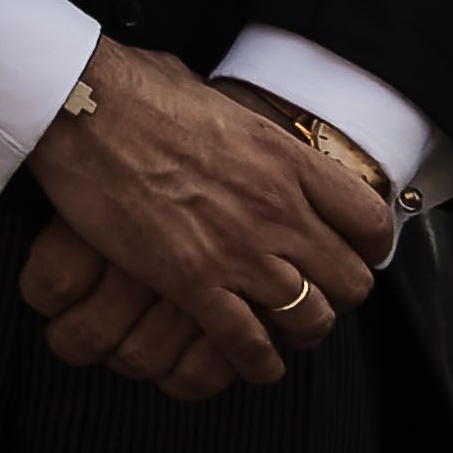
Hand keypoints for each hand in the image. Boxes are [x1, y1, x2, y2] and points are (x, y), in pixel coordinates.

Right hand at [17, 41, 392, 390]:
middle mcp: (277, 209)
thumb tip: (224, 122)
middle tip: (316, 295)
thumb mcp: (211, 94)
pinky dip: (257, 362)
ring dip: (300, 331)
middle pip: (350, 281)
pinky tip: (253, 363)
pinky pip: (249, 344)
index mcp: (286, 158)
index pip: (369, 221)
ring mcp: (239, 250)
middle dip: (337, 296)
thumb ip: (237, 123)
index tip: (354, 253)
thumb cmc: (133, 89)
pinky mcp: (193, 282)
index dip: (368, 247)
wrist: (82, 107)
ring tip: (285, 333)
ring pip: (309, 320)